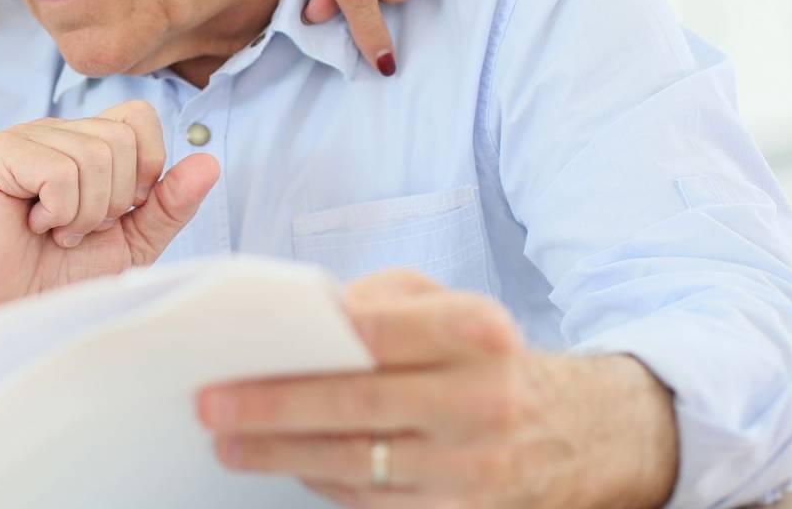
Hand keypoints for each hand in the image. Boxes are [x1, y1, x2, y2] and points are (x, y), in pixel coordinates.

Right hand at [0, 100, 219, 316]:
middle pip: (121, 139)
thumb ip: (169, 205)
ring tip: (56, 232)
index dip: (145, 168)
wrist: (3, 310)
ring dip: (84, 213)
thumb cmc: (59, 276)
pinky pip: (60, 170)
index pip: (139, 117)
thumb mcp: (130, 243)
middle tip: (78, 229)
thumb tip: (211, 162)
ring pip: (95, 155)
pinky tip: (35, 226)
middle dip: (113, 201)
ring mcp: (24, 137)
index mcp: (86, 141)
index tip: (118, 212)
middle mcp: (55, 130)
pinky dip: (59, 212)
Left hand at [197, 270, 677, 507]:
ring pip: (357, 463)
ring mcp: (476, 465)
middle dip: (273, 410)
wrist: (578, 431)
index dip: (301, 350)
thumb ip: (378, 302)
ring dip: (282, 456)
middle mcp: (484, 398)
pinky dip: (321, 482)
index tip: (237, 359)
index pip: (374, 334)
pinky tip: (286, 465)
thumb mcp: (447, 306)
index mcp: (479, 330)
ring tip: (230, 443)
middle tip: (213, 408)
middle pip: (356, 406)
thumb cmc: (487, 357)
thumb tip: (299, 318)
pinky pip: (373, 501)